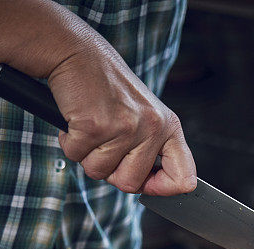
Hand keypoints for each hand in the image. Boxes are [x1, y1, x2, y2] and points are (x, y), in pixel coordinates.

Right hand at [48, 38, 195, 195]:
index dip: (163, 190)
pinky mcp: (95, 125)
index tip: (147, 185)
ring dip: (87, 155)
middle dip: (110, 172)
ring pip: (100, 173)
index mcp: (168, 127)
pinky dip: (70, 142)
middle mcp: (152, 127)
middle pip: (130, 184)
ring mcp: (124, 127)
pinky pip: (76, 156)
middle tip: (104, 144)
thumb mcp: (144, 115)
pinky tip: (76, 120)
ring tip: (91, 126)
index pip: (183, 179)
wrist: (77, 53)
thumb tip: (152, 189)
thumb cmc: (108, 87)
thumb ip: (151, 150)